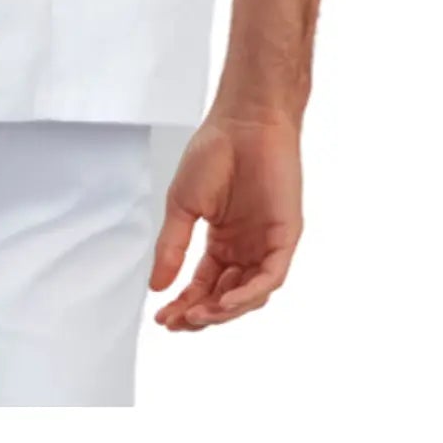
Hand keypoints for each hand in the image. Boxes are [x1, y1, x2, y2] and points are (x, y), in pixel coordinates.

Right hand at [150, 113, 301, 330]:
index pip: (203, 285)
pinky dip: (249, 294)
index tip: (162, 317)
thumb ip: (172, 247)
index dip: (184, 304)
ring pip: (249, 295)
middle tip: (178, 321)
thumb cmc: (215, 150)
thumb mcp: (183, 205)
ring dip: (223, 310)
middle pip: (225, 297)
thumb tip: (157, 285)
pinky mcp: (285, 236)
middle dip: (201, 314)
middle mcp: (246, 246)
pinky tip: (225, 302)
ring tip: (198, 313)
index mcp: (222, 240)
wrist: (244, 121)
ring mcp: (266, 242)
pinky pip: (271, 277)